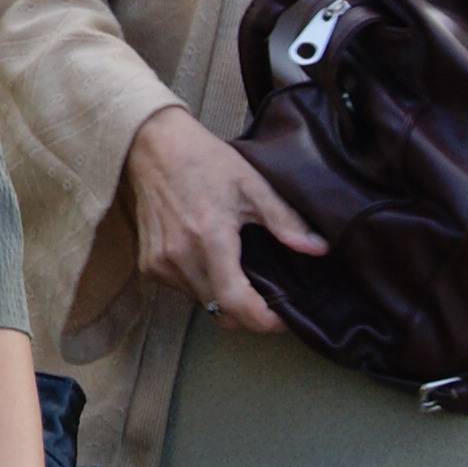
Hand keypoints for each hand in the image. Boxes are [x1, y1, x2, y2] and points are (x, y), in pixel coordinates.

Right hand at [124, 104, 322, 330]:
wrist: (153, 146)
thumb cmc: (205, 161)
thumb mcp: (251, 183)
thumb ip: (285, 219)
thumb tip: (319, 249)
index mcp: (210, 238)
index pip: (236, 302)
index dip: (263, 320)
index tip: (283, 319)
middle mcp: (181, 257)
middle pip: (221, 313)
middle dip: (249, 314)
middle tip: (271, 301)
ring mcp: (160, 264)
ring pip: (203, 304)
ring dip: (225, 301)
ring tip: (243, 277)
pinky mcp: (148, 265)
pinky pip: (184, 291)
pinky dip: (203, 287)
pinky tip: (213, 263)